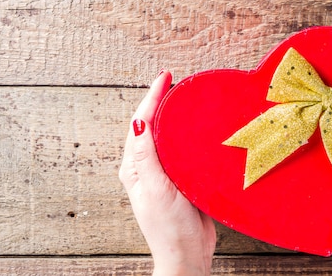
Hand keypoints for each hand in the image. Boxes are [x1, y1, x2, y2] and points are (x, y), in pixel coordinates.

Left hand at [119, 71, 215, 275]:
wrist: (187, 254)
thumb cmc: (169, 228)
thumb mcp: (156, 189)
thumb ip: (148, 156)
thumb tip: (139, 121)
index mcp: (135, 166)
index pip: (140, 122)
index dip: (152, 97)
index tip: (164, 77)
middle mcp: (146, 166)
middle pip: (151, 124)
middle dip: (161, 101)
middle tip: (175, 81)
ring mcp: (162, 171)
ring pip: (166, 135)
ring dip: (173, 114)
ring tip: (184, 95)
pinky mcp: (179, 178)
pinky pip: (180, 148)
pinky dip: (186, 132)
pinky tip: (196, 125)